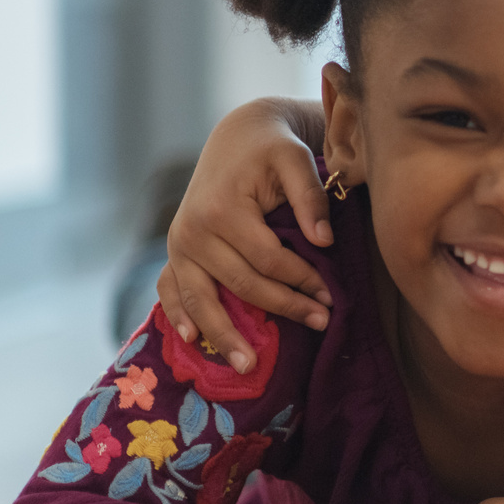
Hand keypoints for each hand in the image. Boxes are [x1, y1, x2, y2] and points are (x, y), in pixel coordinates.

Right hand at [158, 98, 334, 371]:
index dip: (302, 281)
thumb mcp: (296, 159)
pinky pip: (170, 290)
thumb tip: (324, 242)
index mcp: (222, 210)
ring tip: (248, 366)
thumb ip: (310, 196)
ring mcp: (178, 245)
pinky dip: (180, 316)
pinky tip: (193, 341)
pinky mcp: (175, 252)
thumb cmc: (272, 149)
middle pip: (240, 284)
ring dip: (224, 334)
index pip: (268, 260)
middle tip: (320, 324)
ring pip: (201, 299)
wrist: (238, 137)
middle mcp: (192, 231)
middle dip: (282, 308)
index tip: (332, 297)